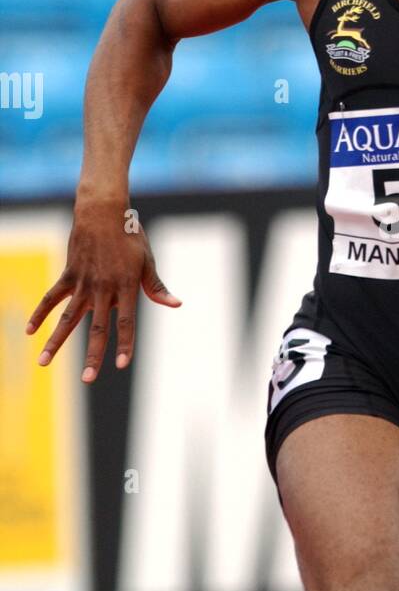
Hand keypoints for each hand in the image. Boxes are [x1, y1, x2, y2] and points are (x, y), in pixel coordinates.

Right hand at [25, 200, 180, 382]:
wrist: (103, 211)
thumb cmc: (130, 236)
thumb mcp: (147, 261)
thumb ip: (156, 287)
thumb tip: (176, 305)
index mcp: (126, 287)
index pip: (126, 322)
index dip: (125, 344)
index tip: (122, 364)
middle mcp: (104, 288)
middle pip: (97, 328)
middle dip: (93, 355)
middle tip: (88, 379)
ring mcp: (83, 283)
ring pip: (68, 318)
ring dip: (56, 342)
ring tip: (43, 362)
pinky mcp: (69, 275)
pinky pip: (51, 297)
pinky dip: (39, 313)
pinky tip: (29, 331)